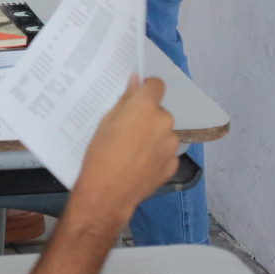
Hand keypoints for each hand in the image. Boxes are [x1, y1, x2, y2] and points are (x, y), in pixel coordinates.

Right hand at [73, 75, 179, 221]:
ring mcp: (172, 144)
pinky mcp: (174, 163)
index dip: (147, 88)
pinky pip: (165, 151)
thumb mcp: (105, 122)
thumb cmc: (100, 153)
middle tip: (127, 130)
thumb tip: (135, 81)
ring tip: (132, 151)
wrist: (108, 192)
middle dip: (146, 116)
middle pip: (159, 111)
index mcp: (146, 107)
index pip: (157, 84)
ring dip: (152, 136)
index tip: (137, 95)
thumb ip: (125, 100)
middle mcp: (164, 122)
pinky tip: (139, 164)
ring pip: (163, 132)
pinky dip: (156, 154)